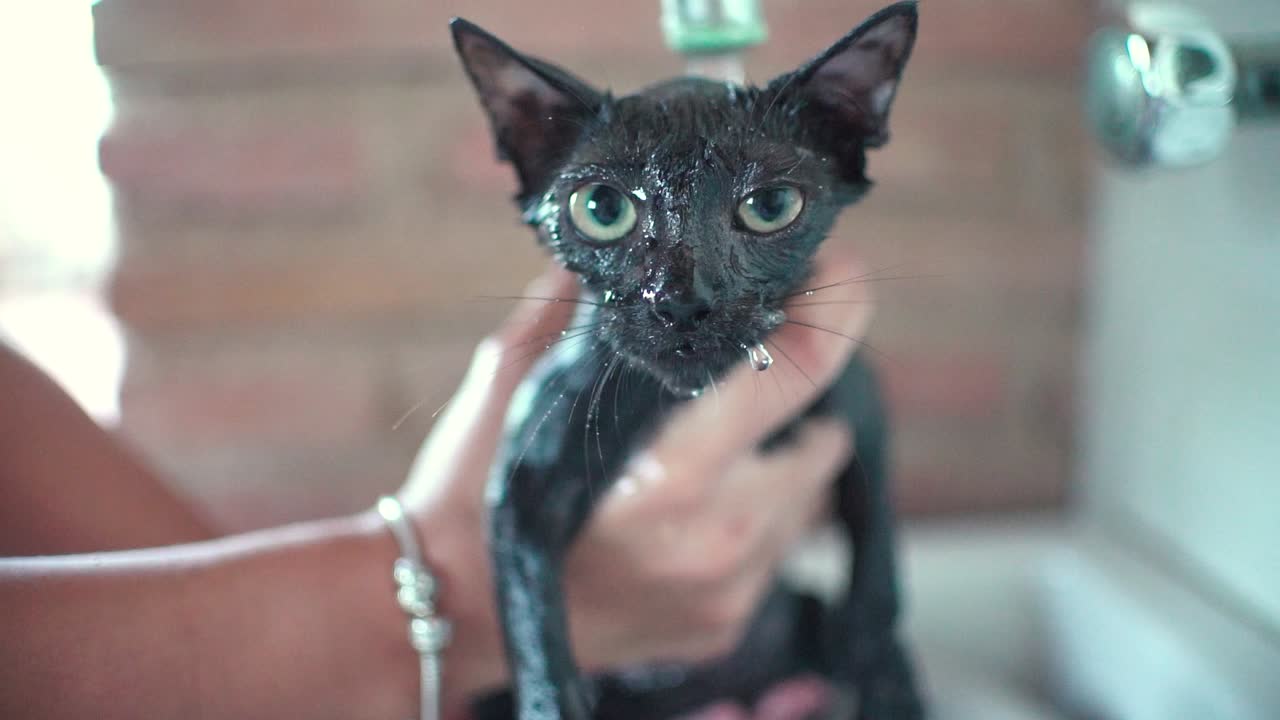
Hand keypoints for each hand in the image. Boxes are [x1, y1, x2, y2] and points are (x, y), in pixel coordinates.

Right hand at [398, 245, 872, 707]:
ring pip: (805, 496)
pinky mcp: (726, 623)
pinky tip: (686, 512)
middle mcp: (718, 539)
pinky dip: (751, 516)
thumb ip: (579, 304)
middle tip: (740, 379)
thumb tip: (631, 243)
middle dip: (793, 400)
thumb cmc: (476, 490)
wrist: (450, 612)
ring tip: (703, 453)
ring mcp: (728, 590)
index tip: (834, 270)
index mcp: (674, 474)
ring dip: (775, 461)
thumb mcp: (514, 378)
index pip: (799, 372)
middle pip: (824, 437)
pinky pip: (775, 548)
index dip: (833, 307)